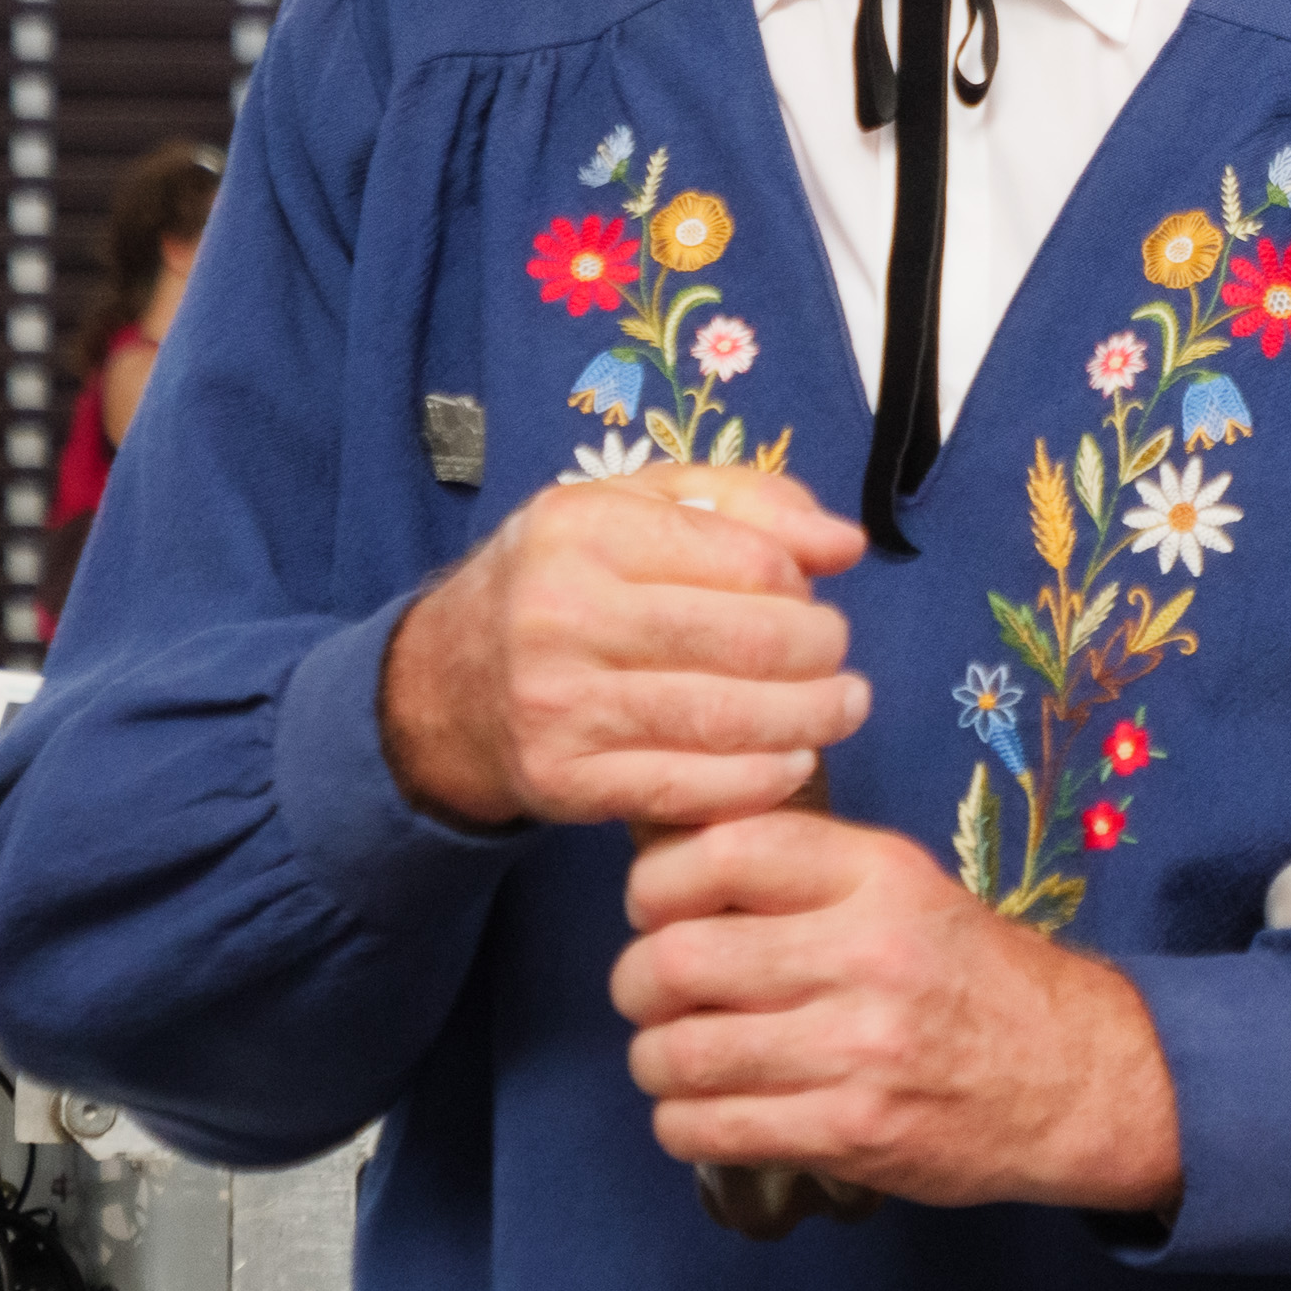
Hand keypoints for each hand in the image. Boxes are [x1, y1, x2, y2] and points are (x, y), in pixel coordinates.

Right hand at [380, 463, 869, 827]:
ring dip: (809, 720)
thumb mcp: (635, 507)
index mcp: (584, 527)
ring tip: (842, 708)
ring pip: (725, 718)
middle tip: (841, 659)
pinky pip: (688, 787)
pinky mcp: (563, 781)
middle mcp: (562, 612)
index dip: (801, 584)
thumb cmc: (566, 579)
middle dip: (820, 653)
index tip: (811, 597)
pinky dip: (758, 780)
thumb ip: (747, 503)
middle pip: (746, 640)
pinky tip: (791, 762)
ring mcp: (558, 704)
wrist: (447, 683)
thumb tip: (843, 543)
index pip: (747, 558)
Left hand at [615, 808, 1182, 1212]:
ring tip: (674, 1057)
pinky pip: (708, 1128)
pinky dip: (682, 1122)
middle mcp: (868, 953)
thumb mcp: (906, 887)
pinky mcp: (850, 1132)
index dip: (657, 882)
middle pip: (678, 959)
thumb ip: (803, 870)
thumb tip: (670, 865)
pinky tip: (705, 1110)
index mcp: (878, 875)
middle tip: (648, 993)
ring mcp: (859, 1049)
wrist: (1071, 1076)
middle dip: (636, 983)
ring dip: (654, 1059)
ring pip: (679, 1054)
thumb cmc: (969, 976)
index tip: (654, 908)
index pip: (724, 851)